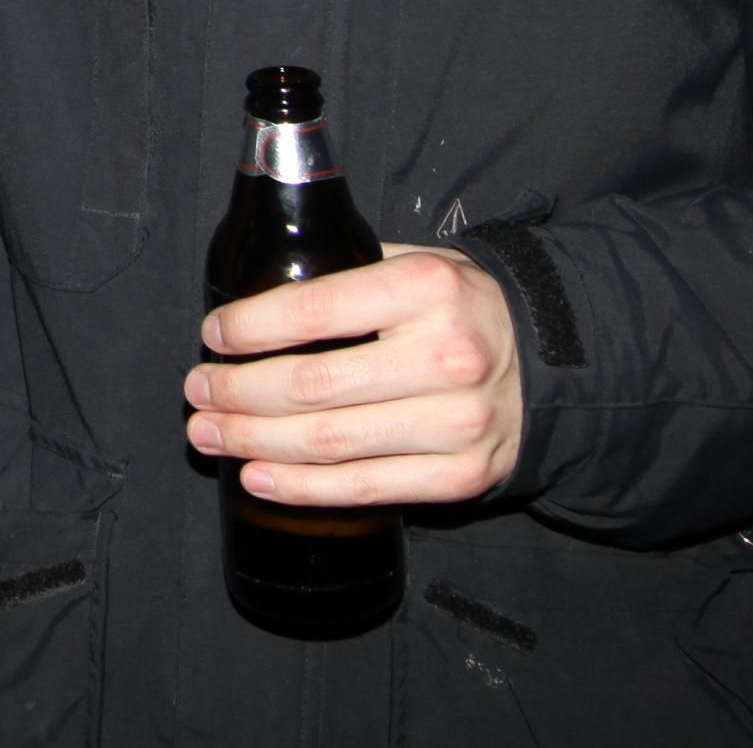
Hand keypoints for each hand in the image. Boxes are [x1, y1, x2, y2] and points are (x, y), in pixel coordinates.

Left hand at [183, 246, 520, 506]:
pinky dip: (302, 488)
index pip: (313, 309)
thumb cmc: (463, 309)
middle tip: (196, 390)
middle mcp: (445, 358)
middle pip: (311, 386)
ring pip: (329, 443)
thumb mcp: (418, 263)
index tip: (212, 336)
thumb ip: (349, 270)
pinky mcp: (462, 477)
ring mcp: (457, 425)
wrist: (555, 366)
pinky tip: (258, 475)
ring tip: (209, 433)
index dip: (249, 328)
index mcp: (427, 289)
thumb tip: (254, 290)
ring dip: (254, 442)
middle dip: (236, 391)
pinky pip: (365, 488)